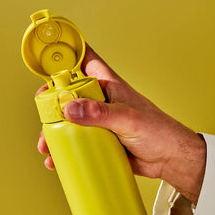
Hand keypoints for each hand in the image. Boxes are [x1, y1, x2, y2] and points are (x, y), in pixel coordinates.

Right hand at [36, 45, 206, 203]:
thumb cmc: (158, 131)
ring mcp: (97, 121)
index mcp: (108, 85)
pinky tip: (55, 159)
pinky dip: (61, 150)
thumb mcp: (127, 119)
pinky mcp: (96, 140)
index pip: (85, 61)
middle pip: (67, 94)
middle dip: (51, 104)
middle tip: (43, 115)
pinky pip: (73, 142)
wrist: (170, 160)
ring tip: (46, 146)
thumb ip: (99, 113)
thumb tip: (70, 108)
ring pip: (66, 121)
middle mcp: (99, 101)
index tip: (47, 55)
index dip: (67, 54)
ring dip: (52, 132)